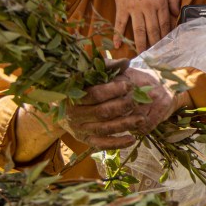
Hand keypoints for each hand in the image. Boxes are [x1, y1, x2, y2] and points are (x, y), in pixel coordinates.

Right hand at [61, 63, 180, 148]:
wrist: (64, 108)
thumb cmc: (83, 86)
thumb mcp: (91, 73)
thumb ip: (107, 67)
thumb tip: (126, 62)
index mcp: (73, 96)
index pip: (95, 94)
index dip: (113, 90)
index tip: (130, 85)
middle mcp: (74, 114)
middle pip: (101, 112)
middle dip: (122, 106)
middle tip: (138, 101)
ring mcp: (79, 129)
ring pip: (104, 128)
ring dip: (124, 124)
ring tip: (142, 119)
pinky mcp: (86, 140)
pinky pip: (102, 144)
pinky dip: (117, 143)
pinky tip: (132, 139)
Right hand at [110, 0, 179, 51]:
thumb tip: (176, 14)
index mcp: (160, 2)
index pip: (164, 24)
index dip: (165, 36)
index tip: (166, 46)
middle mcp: (148, 7)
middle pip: (153, 30)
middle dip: (155, 44)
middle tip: (155, 56)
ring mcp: (134, 8)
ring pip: (139, 30)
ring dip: (140, 44)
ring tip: (141, 55)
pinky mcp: (122, 6)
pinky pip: (120, 23)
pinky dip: (118, 35)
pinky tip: (118, 45)